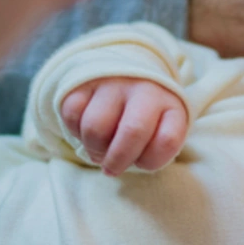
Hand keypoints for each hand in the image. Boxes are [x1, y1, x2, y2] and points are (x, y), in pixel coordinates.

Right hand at [60, 77, 188, 175]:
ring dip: (94, 148)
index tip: (141, 162)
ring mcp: (114, 82)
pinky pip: (72, 114)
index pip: (167, 140)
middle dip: (117, 161)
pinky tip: (85, 129)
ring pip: (95, 127)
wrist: (126, 75)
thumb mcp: (162, 131)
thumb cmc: (146, 117)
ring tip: (99, 148)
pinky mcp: (85, 80)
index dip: (150, 161)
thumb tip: (114, 167)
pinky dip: (75, 130)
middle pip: (132, 132)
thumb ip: (152, 153)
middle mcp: (145, 89)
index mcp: (171, 105)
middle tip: (111, 169)